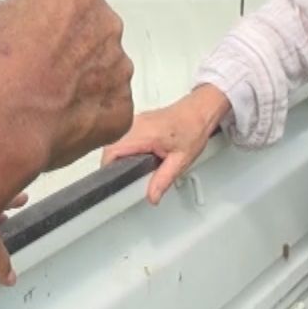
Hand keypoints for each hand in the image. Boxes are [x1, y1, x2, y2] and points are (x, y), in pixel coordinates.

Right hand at [0, 0, 133, 174]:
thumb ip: (23, 12)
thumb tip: (23, 28)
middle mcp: (105, 23)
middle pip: (99, 24)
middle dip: (76, 40)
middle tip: (42, 62)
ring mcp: (117, 66)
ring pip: (106, 66)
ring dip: (85, 76)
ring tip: (47, 96)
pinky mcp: (119, 107)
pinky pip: (110, 104)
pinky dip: (91, 111)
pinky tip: (60, 118)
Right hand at [100, 84, 230, 205]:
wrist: (199, 111)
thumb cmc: (193, 129)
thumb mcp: (180, 161)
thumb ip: (163, 180)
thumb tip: (152, 197)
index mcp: (144, 134)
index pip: (112, 151)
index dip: (108, 169)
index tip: (114, 180)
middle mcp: (136, 124)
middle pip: (109, 147)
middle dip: (113, 164)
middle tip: (125, 178)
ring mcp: (135, 120)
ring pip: (114, 140)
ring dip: (118, 155)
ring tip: (132, 167)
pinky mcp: (137, 120)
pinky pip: (122, 135)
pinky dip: (123, 147)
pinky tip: (136, 155)